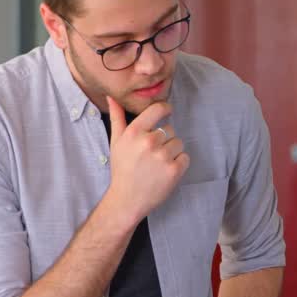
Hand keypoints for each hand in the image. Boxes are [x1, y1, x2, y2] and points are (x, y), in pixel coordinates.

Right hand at [104, 96, 189, 220]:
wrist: (127, 199)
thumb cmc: (122, 168)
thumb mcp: (116, 142)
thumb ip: (117, 117)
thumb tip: (112, 96)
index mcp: (134, 132)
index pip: (158, 109)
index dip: (165, 109)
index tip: (166, 113)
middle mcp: (148, 142)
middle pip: (170, 129)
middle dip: (164, 139)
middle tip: (151, 154)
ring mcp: (162, 156)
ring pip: (179, 143)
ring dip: (172, 152)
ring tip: (158, 163)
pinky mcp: (174, 170)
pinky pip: (185, 157)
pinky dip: (179, 164)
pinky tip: (165, 171)